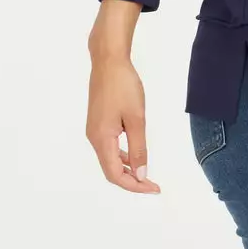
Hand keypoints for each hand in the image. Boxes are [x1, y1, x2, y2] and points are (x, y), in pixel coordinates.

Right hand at [86, 55, 160, 192]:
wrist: (108, 60)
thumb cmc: (123, 86)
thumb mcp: (136, 118)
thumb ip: (138, 148)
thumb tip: (141, 174)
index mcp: (101, 139)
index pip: (115, 175)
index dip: (134, 186)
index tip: (153, 188)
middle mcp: (94, 138)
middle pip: (110, 170)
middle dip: (131, 180)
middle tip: (152, 184)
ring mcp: (94, 129)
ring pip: (109, 158)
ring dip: (127, 168)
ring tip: (145, 172)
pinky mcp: (98, 121)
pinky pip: (109, 146)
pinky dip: (122, 154)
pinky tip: (134, 152)